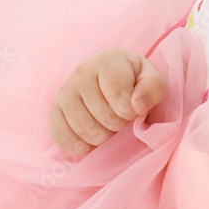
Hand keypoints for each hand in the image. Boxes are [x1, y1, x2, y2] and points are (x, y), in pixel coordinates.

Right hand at [49, 49, 166, 155]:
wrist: (107, 78)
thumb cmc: (133, 81)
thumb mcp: (151, 79)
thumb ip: (153, 88)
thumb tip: (138, 106)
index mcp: (107, 62)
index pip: (119, 94)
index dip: (130, 110)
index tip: (134, 110)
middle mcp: (81, 73)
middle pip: (103, 115)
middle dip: (119, 124)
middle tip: (122, 119)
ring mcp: (65, 92)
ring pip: (84, 129)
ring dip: (102, 137)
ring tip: (109, 128)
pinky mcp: (55, 110)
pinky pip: (61, 137)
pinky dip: (78, 146)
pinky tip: (90, 143)